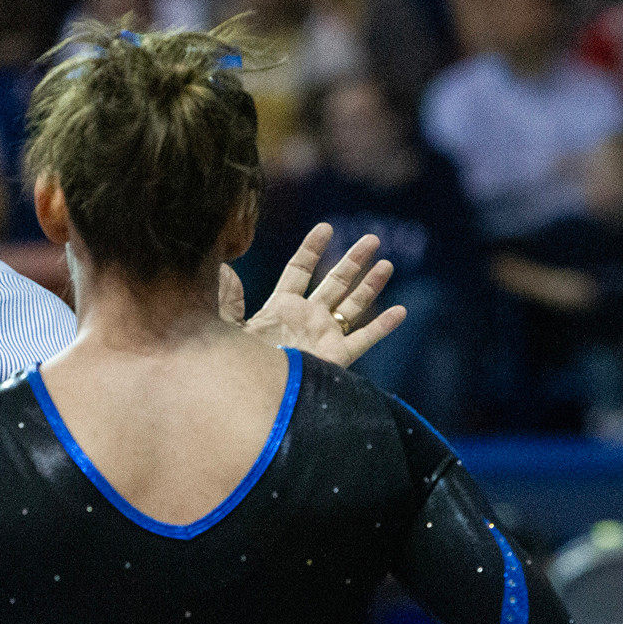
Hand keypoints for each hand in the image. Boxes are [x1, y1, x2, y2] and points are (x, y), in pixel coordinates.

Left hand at [223, 224, 406, 366]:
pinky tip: (399, 312)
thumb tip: (223, 267)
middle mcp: (306, 318)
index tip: (326, 228)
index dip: (312, 249)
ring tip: (386, 264)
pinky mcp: (335, 357)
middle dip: (353, 261)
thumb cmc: (233, 363)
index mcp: (280, 308)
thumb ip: (226, 298)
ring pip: (353, 306)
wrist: (249, 395)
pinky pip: (363, 339)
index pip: (299, 271)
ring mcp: (323, 336)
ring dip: (370, 286)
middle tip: (372, 239)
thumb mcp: (224, 326)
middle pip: (334, 283)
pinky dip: (382, 327)